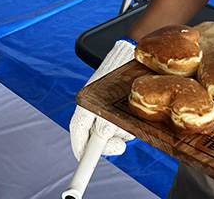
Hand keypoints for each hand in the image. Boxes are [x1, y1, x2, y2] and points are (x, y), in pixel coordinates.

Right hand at [70, 39, 136, 160]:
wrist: (131, 53)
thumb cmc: (118, 69)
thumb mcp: (110, 96)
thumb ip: (104, 118)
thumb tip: (102, 135)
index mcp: (86, 104)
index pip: (79, 131)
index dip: (81, 149)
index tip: (85, 162)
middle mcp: (94, 107)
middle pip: (96, 135)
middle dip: (108, 143)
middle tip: (120, 146)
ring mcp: (106, 107)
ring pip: (111, 131)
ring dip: (120, 133)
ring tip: (129, 123)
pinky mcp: (119, 107)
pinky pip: (122, 124)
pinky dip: (127, 126)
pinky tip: (134, 120)